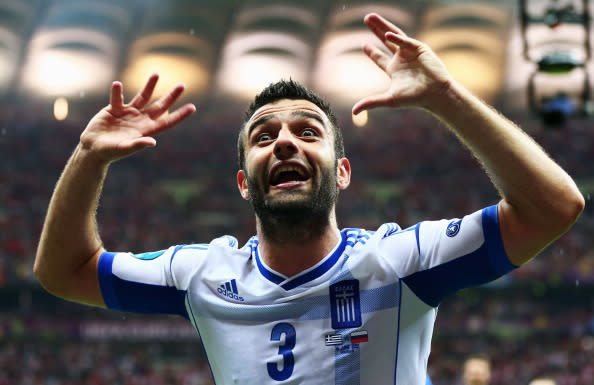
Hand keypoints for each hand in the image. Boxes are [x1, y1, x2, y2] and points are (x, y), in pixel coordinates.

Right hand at [80, 73, 195, 162]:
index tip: (193, 108)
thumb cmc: (110, 152)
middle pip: (159, 106)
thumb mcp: (124, 148)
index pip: (167, 122)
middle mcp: (140, 120)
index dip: (179, 115)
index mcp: (146, 130)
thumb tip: (153, 142)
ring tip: (156, 73)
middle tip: (182, 85)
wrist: (93, 148)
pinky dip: (117, 92)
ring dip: (150, 85)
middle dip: (171, 96)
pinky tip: (117, 85)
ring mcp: (129, 113)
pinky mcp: (114, 109)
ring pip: (142, 96)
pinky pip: (118, 98)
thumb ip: (138, 144)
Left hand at [352, 13, 452, 114]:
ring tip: (370, 17)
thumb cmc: (414, 98)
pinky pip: (406, 41)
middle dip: (376, 29)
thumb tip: (353, 112)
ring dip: (382, 25)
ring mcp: (410, 52)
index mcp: (395, 70)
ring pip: (394, 34)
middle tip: (367, 18)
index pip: (380, 58)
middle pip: (386, 41)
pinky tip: (387, 34)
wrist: (434, 94)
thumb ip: (370, 103)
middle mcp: (402, 59)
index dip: (372, 52)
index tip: (364, 45)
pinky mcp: (420, 49)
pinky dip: (396, 38)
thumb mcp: (389, 99)